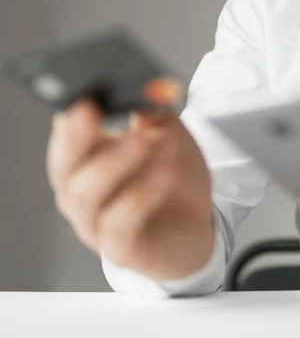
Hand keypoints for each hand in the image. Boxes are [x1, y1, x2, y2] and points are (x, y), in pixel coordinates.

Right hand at [47, 100, 213, 280]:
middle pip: (64, 164)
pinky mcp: (119, 248)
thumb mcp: (171, 139)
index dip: (71, 115)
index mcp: (86, 160)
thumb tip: (146, 89)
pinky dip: (141, 195)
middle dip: (77, 135)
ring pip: (87, 193)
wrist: (197, 229)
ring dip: (116, 162)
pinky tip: (165, 175)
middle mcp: (80, 192)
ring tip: (147, 141)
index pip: (66, 134)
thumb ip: (155, 115)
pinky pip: (120, 223)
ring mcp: (94, 223)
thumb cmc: (175, 182)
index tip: (83, 95)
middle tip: (94, 111)